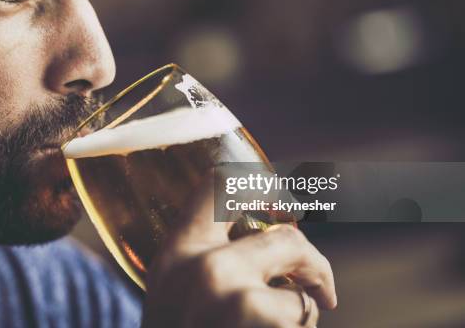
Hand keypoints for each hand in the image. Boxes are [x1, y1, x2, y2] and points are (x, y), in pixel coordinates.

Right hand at [142, 183, 336, 327]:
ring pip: (302, 292)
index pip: (221, 183)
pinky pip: (301, 324)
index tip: (285, 202)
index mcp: (179, 252)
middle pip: (289, 238)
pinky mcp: (264, 327)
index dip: (261, 183)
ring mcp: (238, 302)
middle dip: (315, 266)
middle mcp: (208, 268)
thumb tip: (277, 228)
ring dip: (302, 316)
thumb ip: (210, 254)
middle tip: (323, 290)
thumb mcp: (174, 290)